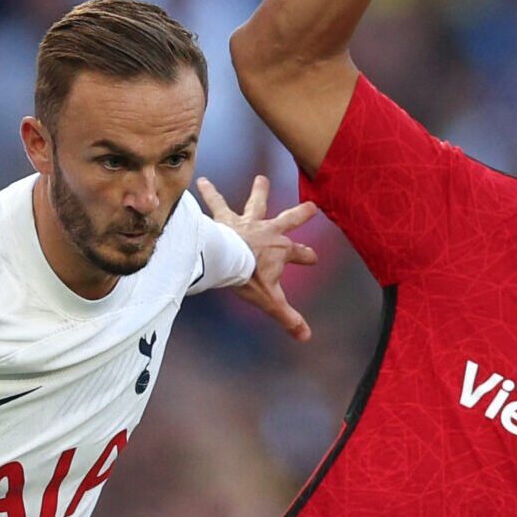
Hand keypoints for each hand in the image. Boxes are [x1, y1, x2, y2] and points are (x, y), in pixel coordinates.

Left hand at [198, 174, 318, 341]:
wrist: (226, 260)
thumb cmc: (249, 278)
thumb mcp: (271, 300)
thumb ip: (288, 318)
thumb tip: (306, 337)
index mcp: (281, 250)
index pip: (299, 254)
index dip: (307, 257)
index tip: (314, 259)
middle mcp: (268, 231)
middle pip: (289, 219)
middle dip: (302, 214)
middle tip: (312, 207)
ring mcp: (247, 222)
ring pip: (257, 203)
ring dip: (260, 191)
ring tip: (261, 178)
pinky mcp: (226, 219)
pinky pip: (217, 203)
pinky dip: (210, 193)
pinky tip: (202, 181)